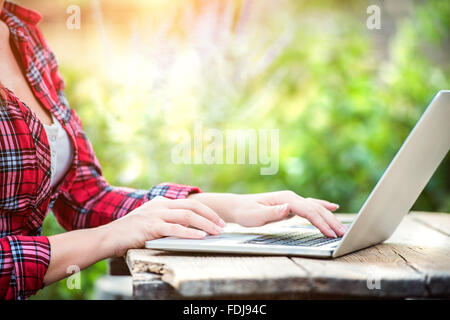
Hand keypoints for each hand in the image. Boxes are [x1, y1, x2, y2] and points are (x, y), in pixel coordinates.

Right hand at [102, 196, 225, 255]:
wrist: (110, 236)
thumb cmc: (132, 231)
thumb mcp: (152, 220)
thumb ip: (168, 219)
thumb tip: (190, 227)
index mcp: (162, 202)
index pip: (190, 203)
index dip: (207, 211)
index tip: (218, 220)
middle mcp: (161, 205)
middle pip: (193, 206)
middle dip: (211, 216)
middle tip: (223, 225)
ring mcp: (156, 214)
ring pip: (187, 216)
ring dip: (205, 224)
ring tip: (216, 232)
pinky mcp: (152, 226)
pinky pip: (176, 229)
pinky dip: (190, 233)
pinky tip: (200, 237)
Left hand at [188, 191, 345, 237]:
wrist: (237, 206)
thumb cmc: (245, 212)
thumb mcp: (255, 215)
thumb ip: (272, 212)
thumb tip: (287, 208)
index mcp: (285, 199)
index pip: (308, 210)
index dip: (320, 222)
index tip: (330, 234)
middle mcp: (291, 198)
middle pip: (316, 208)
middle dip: (330, 221)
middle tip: (343, 234)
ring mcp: (292, 200)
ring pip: (316, 207)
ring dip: (330, 217)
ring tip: (342, 228)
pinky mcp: (291, 205)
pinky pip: (311, 206)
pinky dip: (323, 207)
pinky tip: (333, 207)